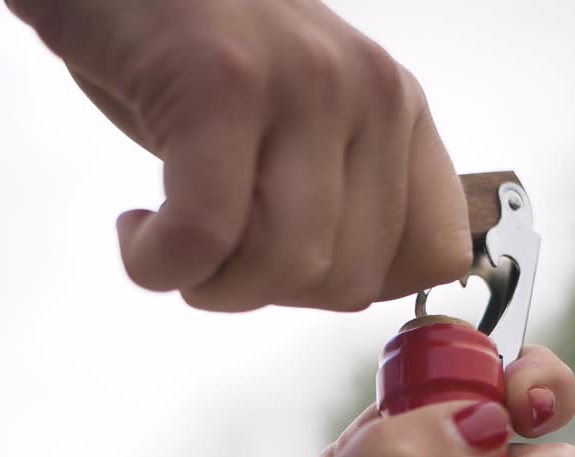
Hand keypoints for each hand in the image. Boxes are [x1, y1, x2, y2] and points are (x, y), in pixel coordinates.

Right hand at [6, 0, 471, 311]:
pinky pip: (203, 235)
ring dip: (204, 282)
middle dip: (262, 291)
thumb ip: (341, 197)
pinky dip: (156, 262)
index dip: (350, 286)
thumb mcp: (294, 120)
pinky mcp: (221, 83)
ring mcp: (302, 83)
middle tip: (207, 250)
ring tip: (167, 238)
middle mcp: (367, 90)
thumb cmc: (190, 47)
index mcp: (396, 105)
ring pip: (280, 266)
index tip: (282, 270)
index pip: (438, 252)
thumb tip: (355, 286)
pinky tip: (136, 230)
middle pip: (347, 280)